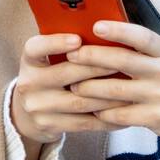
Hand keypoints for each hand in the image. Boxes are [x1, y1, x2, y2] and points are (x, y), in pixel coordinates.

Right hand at [10, 32, 129, 144]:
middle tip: (123, 61)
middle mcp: (29, 83)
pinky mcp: (49, 125)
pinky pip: (84, 123)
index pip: (35, 48)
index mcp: (29, 61)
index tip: (77, 39)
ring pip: (79, 101)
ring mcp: (37, 107)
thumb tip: (106, 33)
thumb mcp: (49, 61)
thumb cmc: (50, 79)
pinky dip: (107, 119)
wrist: (28, 116)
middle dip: (97, 67)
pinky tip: (125, 113)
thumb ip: (69, 50)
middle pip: (66, 73)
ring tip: (131, 89)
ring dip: (108, 96)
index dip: (55, 43)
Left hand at [65, 20, 159, 147]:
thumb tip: (104, 35)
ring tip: (73, 85)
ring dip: (89, 88)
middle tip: (71, 55)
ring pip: (116, 90)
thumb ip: (142, 51)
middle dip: (92, 57)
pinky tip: (92, 109)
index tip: (96, 26)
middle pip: (123, 61)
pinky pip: (121, 114)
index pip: (142, 36)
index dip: (119, 30)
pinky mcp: (156, 118)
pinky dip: (103, 112)